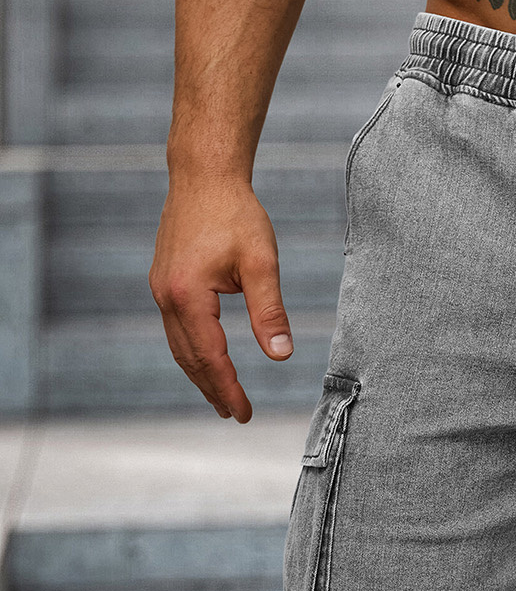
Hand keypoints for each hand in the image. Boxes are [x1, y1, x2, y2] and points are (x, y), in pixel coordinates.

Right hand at [149, 178, 291, 420]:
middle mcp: (166, 296)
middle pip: (189, 359)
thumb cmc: (236, 214)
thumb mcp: (262, 263)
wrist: (203, 175)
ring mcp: (161, 289)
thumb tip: (281, 354)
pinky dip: (192, 352)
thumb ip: (270, 311)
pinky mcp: (164, 281)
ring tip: (221, 398)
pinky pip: (176, 329)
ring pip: (179, 346)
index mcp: (188, 296)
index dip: (228, 390)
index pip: (210, 358)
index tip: (245, 414)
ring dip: (200, 375)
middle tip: (235, 415)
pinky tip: (207, 360)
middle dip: (213, 390)